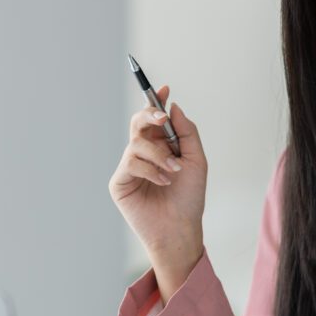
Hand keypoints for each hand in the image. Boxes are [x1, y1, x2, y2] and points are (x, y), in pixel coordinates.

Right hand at [108, 85, 207, 299]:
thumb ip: (186, 132)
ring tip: (173, 171)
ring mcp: (129, 167)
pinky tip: (162, 182)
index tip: (164, 88)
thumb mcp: (196, 160)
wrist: (180, 227)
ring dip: (158, 154)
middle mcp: (143, 154)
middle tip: (162, 118)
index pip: (154, 118)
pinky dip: (150, 169)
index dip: (155, 100)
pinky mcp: (119, 182)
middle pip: (138, 122)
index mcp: (161, 146)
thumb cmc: (189, 198)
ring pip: (136, 142)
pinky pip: (131, 163)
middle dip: (149, 114)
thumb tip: (172, 107)